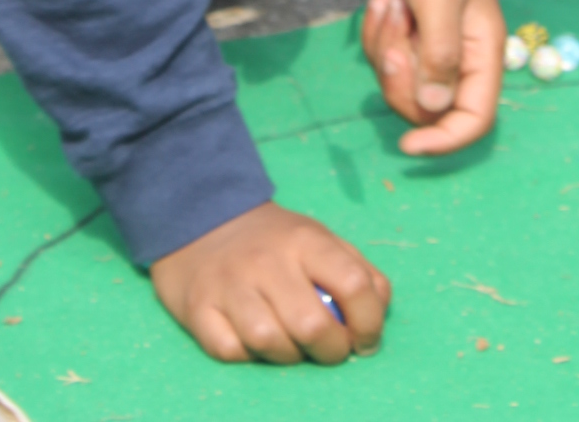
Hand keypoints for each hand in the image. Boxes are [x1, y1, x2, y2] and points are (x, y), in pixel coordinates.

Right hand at [150, 203, 390, 364]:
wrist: (205, 221)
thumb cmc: (276, 241)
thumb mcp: (320, 240)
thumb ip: (357, 269)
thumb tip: (380, 309)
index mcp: (307, 241)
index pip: (354, 285)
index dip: (369, 323)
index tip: (367, 341)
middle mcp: (268, 261)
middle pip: (312, 325)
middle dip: (331, 351)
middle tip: (331, 350)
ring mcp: (229, 285)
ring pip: (268, 342)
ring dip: (288, 357)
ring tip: (293, 347)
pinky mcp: (198, 309)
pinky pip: (229, 351)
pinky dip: (247, 356)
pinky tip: (254, 344)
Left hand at [363, 0, 504, 155]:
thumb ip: (440, 55)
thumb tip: (435, 109)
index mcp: (482, 52)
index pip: (475, 118)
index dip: (446, 139)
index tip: (409, 145)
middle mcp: (457, 57)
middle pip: (427, 107)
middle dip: (402, 79)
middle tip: (396, 37)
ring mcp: (427, 46)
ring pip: (400, 84)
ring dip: (386, 48)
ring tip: (391, 4)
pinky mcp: (402, 34)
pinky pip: (382, 59)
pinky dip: (376, 34)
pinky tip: (382, 0)